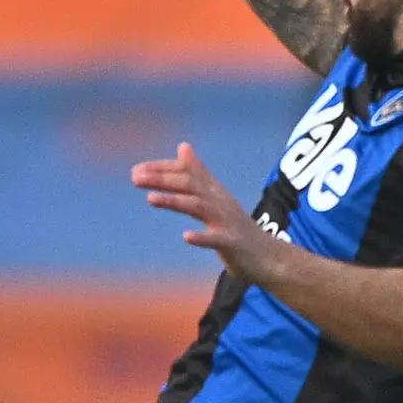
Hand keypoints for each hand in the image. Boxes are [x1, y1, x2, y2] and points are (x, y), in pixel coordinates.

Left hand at [133, 141, 272, 275]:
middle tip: (134, 177)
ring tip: (151, 199)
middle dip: (162, 179)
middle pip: (189, 185)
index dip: (162, 169)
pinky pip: (216, 239)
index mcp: (213, 192)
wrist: (268, 257)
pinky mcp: (233, 243)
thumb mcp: (215, 198)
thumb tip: (183, 146)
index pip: (186, 173)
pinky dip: (201, 237)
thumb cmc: (236, 228)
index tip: (137, 169)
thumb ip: (198, 173)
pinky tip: (186, 236)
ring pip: (199, 206)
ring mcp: (226, 222)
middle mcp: (219, 202)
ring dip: (174, 201)